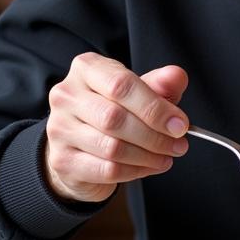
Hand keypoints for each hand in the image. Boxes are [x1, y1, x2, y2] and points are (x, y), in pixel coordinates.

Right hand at [44, 53, 189, 202]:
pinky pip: (106, 169)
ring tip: (166, 156)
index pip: (122, 85)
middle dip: (154, 136)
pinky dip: (134, 171)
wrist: (80, 143)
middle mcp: (67, 95)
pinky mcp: (62, 159)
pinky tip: (147, 166)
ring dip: (148, 156)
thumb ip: (160, 84)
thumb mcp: (140, 91)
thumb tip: (176, 77)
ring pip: (112, 148)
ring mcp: (59, 128)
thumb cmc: (113, 110)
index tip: (180, 124)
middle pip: (115, 118)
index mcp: (87, 69)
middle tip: (178, 144)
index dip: (155, 108)